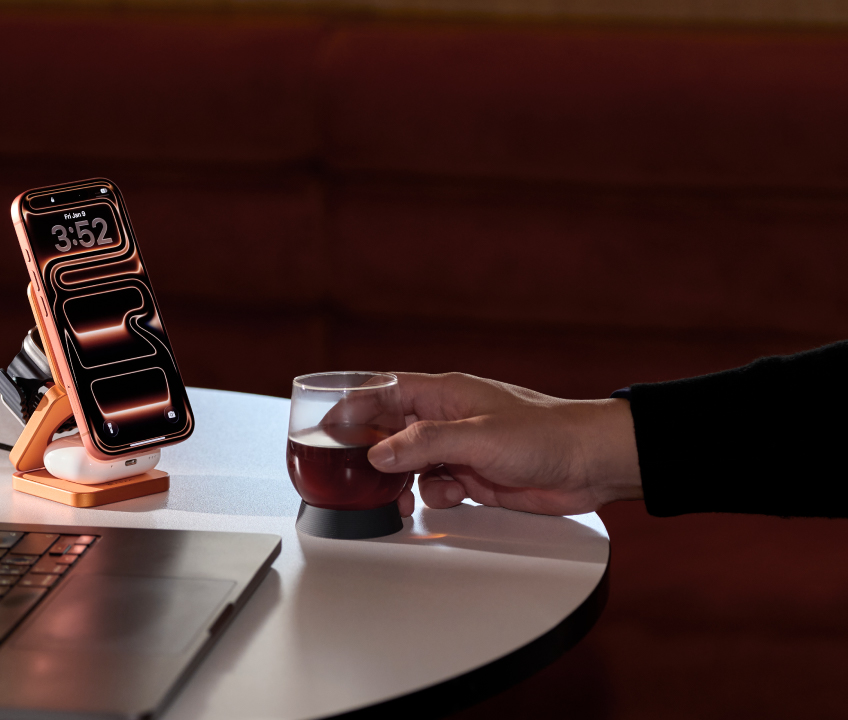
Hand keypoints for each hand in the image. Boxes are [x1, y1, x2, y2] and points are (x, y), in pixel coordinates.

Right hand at [369, 373, 641, 516]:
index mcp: (445, 394)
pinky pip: (437, 487)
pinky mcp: (474, 476)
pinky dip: (437, 496)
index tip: (327, 426)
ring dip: (405, 480)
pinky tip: (455, 496)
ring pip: (411, 464)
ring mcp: (460, 449)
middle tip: (358, 473)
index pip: (384, 392)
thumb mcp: (477, 436)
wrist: (591, 464)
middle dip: (375, 453)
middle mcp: (448, 419)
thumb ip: (424, 443)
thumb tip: (379, 453)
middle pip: (392, 431)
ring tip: (404, 495)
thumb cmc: (546, 434)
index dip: (353, 406)